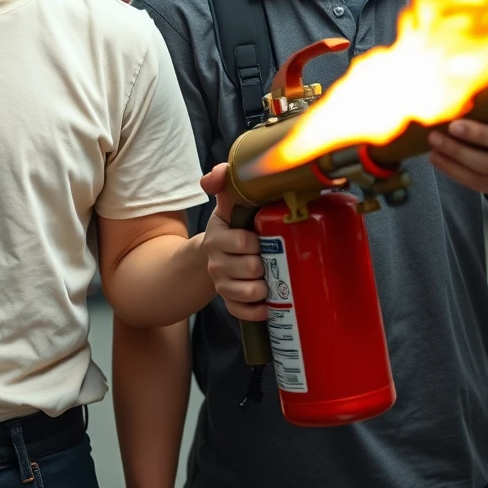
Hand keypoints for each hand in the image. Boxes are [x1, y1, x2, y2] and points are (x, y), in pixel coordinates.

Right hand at [199, 163, 266, 321]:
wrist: (216, 252)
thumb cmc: (231, 225)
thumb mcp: (227, 202)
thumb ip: (224, 181)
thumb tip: (215, 175)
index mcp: (216, 237)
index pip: (242, 242)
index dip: (258, 241)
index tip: (263, 236)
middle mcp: (216, 262)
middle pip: (249, 268)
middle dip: (265, 264)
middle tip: (272, 257)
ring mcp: (221, 284)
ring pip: (248, 292)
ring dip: (264, 287)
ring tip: (271, 278)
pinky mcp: (228, 302)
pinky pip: (242, 312)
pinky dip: (257, 310)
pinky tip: (267, 304)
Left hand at [428, 117, 487, 201]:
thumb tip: (458, 96)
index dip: (479, 134)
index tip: (454, 125)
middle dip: (458, 150)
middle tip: (434, 136)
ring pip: (481, 176)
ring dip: (452, 163)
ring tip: (433, 148)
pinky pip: (477, 185)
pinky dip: (455, 172)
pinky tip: (440, 160)